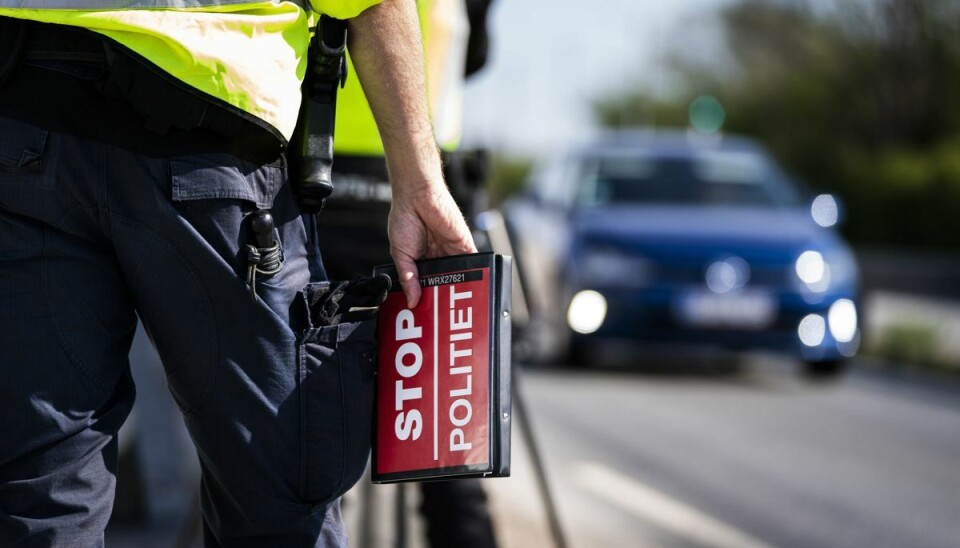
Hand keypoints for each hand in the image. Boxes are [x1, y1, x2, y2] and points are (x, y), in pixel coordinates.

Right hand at [388, 180, 476, 307]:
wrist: (418, 196)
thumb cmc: (404, 219)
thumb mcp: (401, 253)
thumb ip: (408, 278)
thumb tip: (411, 301)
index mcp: (421, 262)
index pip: (426, 286)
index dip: (427, 300)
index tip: (427, 317)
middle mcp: (438, 259)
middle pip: (444, 284)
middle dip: (444, 300)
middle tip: (444, 319)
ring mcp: (452, 253)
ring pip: (459, 277)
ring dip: (460, 291)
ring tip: (459, 310)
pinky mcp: (465, 245)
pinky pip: (473, 263)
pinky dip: (476, 275)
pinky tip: (476, 290)